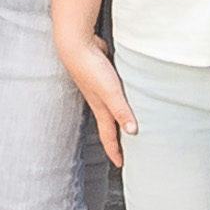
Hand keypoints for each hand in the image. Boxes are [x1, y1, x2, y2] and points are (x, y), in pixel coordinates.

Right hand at [61, 38, 134, 168]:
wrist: (76, 44)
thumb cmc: (90, 68)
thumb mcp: (110, 92)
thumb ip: (121, 111)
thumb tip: (132, 131)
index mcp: (100, 109)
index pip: (108, 136)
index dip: (114, 151)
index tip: (121, 164)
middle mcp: (99, 101)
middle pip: (110, 125)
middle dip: (117, 139)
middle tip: (127, 149)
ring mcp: (100, 88)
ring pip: (112, 108)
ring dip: (119, 118)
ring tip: (130, 124)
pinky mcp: (103, 75)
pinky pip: (115, 92)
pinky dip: (121, 99)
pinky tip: (128, 94)